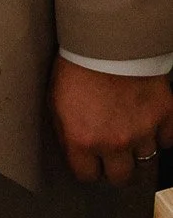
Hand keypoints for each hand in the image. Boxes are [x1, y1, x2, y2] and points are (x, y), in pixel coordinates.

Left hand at [49, 57, 172, 183]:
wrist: (107, 39)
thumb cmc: (76, 67)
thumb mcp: (56, 102)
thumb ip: (68, 133)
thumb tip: (76, 151)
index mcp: (82, 140)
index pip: (87, 176)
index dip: (89, 168)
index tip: (91, 161)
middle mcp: (114, 143)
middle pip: (121, 178)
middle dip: (116, 168)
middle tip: (114, 155)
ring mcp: (143, 131)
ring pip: (146, 160)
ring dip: (138, 150)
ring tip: (131, 134)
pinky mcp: (164, 115)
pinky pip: (167, 140)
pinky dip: (161, 134)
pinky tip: (150, 123)